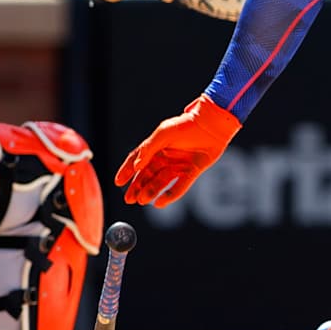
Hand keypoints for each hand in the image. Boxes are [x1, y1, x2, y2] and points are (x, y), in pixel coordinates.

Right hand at [114, 95, 240, 207]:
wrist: (212, 126)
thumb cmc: (186, 125)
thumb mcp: (163, 133)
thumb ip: (148, 148)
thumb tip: (135, 166)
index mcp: (156, 147)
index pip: (137, 160)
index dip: (126, 171)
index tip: (118, 183)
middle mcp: (165, 157)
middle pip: (147, 175)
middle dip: (137, 187)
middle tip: (129, 199)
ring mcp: (177, 166)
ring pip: (160, 183)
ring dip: (150, 192)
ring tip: (141, 200)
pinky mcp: (191, 172)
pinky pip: (178, 188)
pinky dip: (169, 196)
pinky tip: (159, 204)